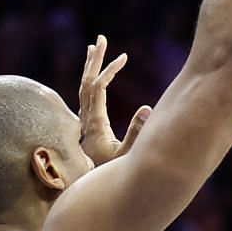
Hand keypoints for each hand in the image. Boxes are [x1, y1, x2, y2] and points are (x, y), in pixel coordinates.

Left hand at [78, 35, 150, 165]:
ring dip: (90, 68)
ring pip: (83, 89)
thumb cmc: (112, 174)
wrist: (93, 191)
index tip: (124, 57)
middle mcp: (86, 121)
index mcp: (94, 124)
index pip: (97, 88)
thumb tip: (147, 108)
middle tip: (101, 39)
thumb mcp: (127, 155)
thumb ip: (137, 133)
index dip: (109, 70)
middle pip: (86, 83)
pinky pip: (87, 98)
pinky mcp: (88, 127)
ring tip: (94, 49)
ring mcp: (85, 123)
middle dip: (94, 60)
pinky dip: (91, 81)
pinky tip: (96, 77)